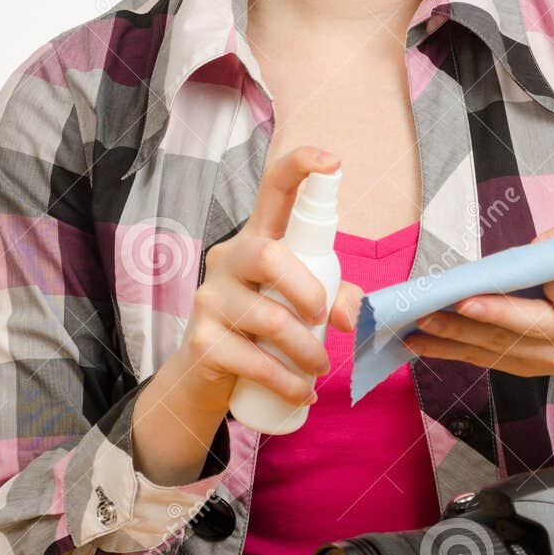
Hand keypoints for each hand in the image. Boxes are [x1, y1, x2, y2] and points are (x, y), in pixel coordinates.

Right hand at [179, 144, 361, 419]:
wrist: (207, 374)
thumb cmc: (264, 327)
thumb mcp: (302, 305)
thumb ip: (336, 297)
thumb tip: (352, 316)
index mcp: (257, 239)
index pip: (273, 189)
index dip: (300, 167)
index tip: (332, 161)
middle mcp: (228, 258)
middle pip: (268, 255)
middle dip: (308, 290)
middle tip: (323, 319)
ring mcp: (209, 299)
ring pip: (269, 318)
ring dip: (307, 351)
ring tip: (319, 368)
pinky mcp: (201, 340)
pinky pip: (254, 362)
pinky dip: (288, 383)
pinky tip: (301, 393)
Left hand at [403, 221, 553, 442]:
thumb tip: (528, 251)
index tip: (524, 274)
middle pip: (528, 329)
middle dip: (487, 317)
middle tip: (448, 306)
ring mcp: (549, 360)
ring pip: (499, 348)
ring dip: (455, 338)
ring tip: (418, 324)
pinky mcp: (525, 368)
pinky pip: (486, 359)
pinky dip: (451, 351)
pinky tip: (420, 342)